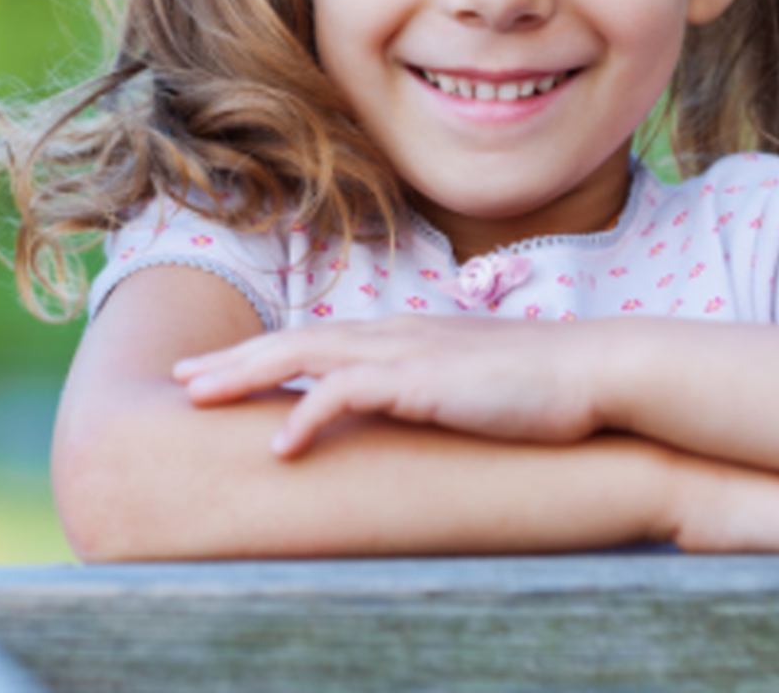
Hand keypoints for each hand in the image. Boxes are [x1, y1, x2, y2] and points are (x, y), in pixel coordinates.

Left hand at [172, 315, 601, 456]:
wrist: (597, 371)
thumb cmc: (545, 385)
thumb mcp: (475, 384)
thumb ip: (437, 389)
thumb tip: (416, 409)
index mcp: (406, 335)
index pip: (320, 338)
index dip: (266, 352)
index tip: (221, 368)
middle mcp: (397, 334)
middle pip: (296, 340)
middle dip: (234, 359)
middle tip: (181, 377)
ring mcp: (407, 352)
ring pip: (306, 356)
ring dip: (247, 375)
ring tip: (198, 397)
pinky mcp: (423, 381)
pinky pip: (348, 394)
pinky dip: (307, 413)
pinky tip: (279, 445)